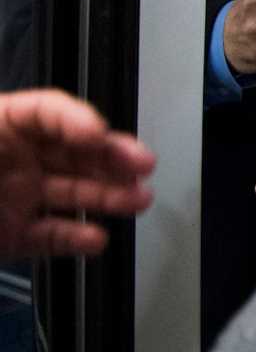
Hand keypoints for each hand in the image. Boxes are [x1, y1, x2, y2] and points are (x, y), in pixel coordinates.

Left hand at [0, 89, 154, 257]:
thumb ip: (12, 127)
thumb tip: (81, 131)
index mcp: (2, 129)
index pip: (47, 112)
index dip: (77, 119)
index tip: (99, 133)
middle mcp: (17, 162)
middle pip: (76, 152)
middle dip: (114, 159)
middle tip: (144, 164)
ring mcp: (17, 200)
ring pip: (74, 194)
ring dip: (110, 197)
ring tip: (139, 200)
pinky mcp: (13, 238)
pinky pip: (52, 237)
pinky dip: (77, 239)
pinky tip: (96, 238)